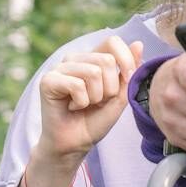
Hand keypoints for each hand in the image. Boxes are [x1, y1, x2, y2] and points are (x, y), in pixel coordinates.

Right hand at [35, 35, 143, 163]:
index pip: (113, 42)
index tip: (125, 81)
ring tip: (84, 105)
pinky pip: (76, 85)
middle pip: (106, 60)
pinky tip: (72, 107)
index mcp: (92, 58)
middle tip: (96, 101)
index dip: (125, 60)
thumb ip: (129, 70)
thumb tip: (138, 43)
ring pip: (93, 73)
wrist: (75, 144)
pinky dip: (81, 102)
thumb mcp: (120, 96)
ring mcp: (60, 68)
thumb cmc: (95, 120)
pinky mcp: (48, 80)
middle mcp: (75, 58)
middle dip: (109, 89)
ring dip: (95, 97)